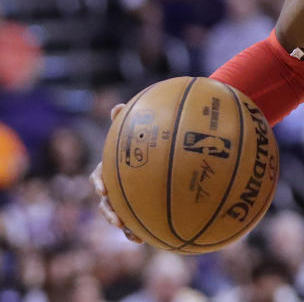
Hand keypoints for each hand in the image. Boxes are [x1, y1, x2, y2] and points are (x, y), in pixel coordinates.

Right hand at [89, 104, 142, 243]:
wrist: (161, 155)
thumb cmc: (144, 140)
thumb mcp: (136, 131)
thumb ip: (127, 121)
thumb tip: (118, 106)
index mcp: (111, 169)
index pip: (99, 176)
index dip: (99, 183)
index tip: (104, 188)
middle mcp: (116, 186)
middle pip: (107, 202)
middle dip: (110, 212)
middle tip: (117, 220)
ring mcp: (128, 199)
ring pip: (122, 216)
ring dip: (126, 226)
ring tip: (134, 236)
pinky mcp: (142, 208)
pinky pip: (140, 221)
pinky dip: (143, 230)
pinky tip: (151, 238)